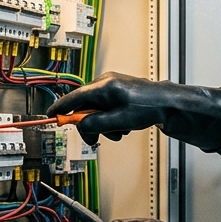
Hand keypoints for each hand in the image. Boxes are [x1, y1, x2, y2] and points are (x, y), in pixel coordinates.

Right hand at [46, 72, 220, 149]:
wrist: (169, 104)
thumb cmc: (149, 108)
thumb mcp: (119, 121)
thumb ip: (97, 123)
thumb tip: (81, 126)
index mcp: (104, 86)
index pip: (75, 97)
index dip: (61, 108)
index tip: (50, 115)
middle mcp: (106, 82)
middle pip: (85, 105)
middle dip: (91, 124)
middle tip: (96, 139)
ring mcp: (113, 85)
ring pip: (97, 109)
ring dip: (104, 124)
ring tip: (119, 131)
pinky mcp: (119, 91)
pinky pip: (106, 107)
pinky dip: (111, 119)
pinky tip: (124, 125)